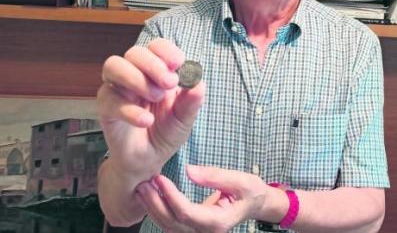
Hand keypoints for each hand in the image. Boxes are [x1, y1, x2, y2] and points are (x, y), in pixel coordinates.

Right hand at [97, 38, 204, 177]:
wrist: (149, 161)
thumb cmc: (165, 132)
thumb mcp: (184, 118)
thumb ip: (191, 102)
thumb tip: (199, 83)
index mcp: (156, 72)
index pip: (156, 47)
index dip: (165, 50)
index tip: (179, 63)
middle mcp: (134, 75)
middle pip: (134, 52)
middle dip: (153, 64)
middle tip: (169, 83)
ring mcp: (117, 89)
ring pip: (114, 66)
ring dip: (136, 78)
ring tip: (156, 97)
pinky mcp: (105, 109)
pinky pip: (109, 99)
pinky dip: (129, 109)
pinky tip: (145, 120)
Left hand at [135, 165, 268, 232]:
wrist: (255, 203)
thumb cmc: (250, 191)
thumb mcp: (241, 180)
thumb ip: (215, 176)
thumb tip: (189, 170)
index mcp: (218, 222)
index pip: (186, 213)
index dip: (170, 196)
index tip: (159, 178)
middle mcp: (206, 232)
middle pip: (172, 223)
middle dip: (155, 203)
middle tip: (143, 183)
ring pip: (168, 226)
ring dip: (153, 208)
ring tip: (141, 188)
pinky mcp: (193, 229)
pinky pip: (171, 224)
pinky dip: (159, 211)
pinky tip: (150, 196)